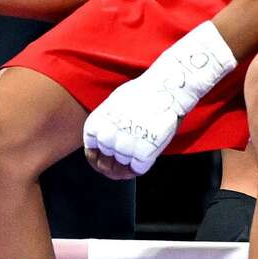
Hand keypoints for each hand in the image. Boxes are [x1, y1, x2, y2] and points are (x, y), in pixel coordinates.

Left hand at [83, 21, 236, 178]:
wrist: (166, 89)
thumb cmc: (143, 92)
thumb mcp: (113, 104)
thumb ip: (106, 124)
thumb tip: (103, 138)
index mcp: (96, 124)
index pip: (91, 150)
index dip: (99, 154)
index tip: (108, 154)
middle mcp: (107, 138)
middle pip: (107, 158)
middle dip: (116, 155)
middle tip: (130, 144)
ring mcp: (124, 147)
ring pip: (122, 164)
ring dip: (131, 158)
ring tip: (142, 142)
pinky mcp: (143, 154)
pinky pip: (138, 168)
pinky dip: (142, 164)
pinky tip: (147, 151)